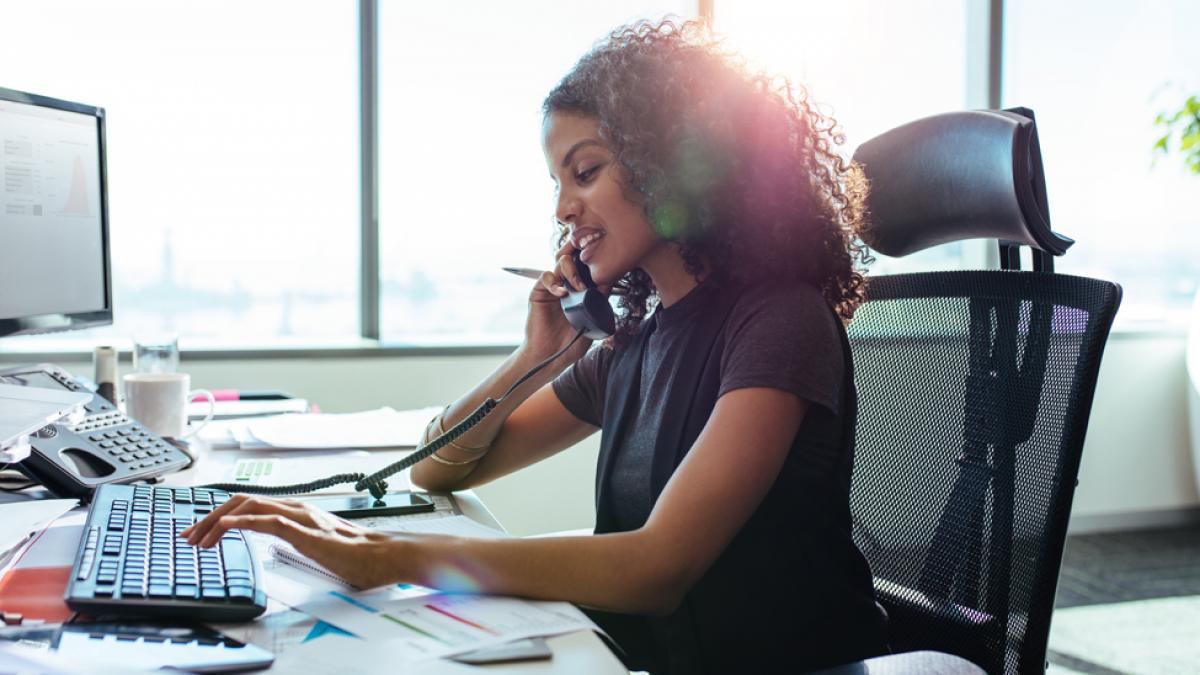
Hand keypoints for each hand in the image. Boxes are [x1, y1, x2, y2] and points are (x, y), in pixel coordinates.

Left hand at [181, 494, 401, 588]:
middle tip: (189, 535)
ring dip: (218, 521)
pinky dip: (243, 521)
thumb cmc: (357, 554)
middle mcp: (295, 508)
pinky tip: (226, 527)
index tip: (200, 531)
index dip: (220, 514)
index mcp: (296, 512)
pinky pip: (269, 521)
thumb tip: (278, 544)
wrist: (384, 556)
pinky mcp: (306, 532)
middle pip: (242, 501)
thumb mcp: (316, 546)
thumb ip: (296, 540)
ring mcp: (300, 517)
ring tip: (199, 537)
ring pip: (250, 506)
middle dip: (209, 517)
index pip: (250, 505)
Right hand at [521, 239, 610, 364]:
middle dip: (583, 257)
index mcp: (581, 292)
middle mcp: (567, 286)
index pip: (588, 268)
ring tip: (578, 288)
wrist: (550, 357)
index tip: (606, 268)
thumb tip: (609, 284)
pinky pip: (546, 277)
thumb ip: (599, 304)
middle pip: (574, 258)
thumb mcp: (592, 323)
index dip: (595, 264)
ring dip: (572, 271)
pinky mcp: (539, 293)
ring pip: (561, 262)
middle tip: (591, 269)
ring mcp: (553, 288)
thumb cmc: (570, 345)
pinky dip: (555, 283)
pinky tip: (562, 294)